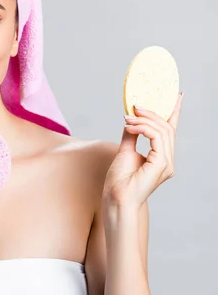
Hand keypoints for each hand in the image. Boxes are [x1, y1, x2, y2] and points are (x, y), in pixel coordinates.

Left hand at [102, 92, 183, 209]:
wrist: (116, 198)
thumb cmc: (119, 181)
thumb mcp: (125, 151)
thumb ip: (131, 135)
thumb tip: (130, 119)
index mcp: (161, 158)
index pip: (170, 131)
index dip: (174, 112)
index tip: (177, 96)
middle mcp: (167, 161)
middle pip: (166, 128)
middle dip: (151, 114)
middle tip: (135, 107)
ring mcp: (166, 163)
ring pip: (161, 130)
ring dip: (143, 120)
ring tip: (128, 118)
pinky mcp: (161, 164)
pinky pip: (156, 137)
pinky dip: (142, 128)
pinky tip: (130, 127)